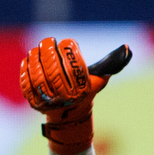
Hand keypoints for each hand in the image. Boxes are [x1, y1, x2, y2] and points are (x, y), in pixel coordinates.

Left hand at [19, 38, 130, 154]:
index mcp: (83, 90)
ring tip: (37, 48)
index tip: (67, 41)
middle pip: (54, 71)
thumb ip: (113, 63)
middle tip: (48, 41)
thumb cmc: (85, 89)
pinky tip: (27, 59)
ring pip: (39, 77)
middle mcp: (66, 98)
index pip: (75, 68)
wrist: (69, 113)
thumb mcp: (100, 77)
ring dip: (36, 60)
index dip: (70, 52)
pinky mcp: (34, 102)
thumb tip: (127, 48)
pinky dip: (26, 70)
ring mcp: (49, 102)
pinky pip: (27, 85)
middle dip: (49, 53)